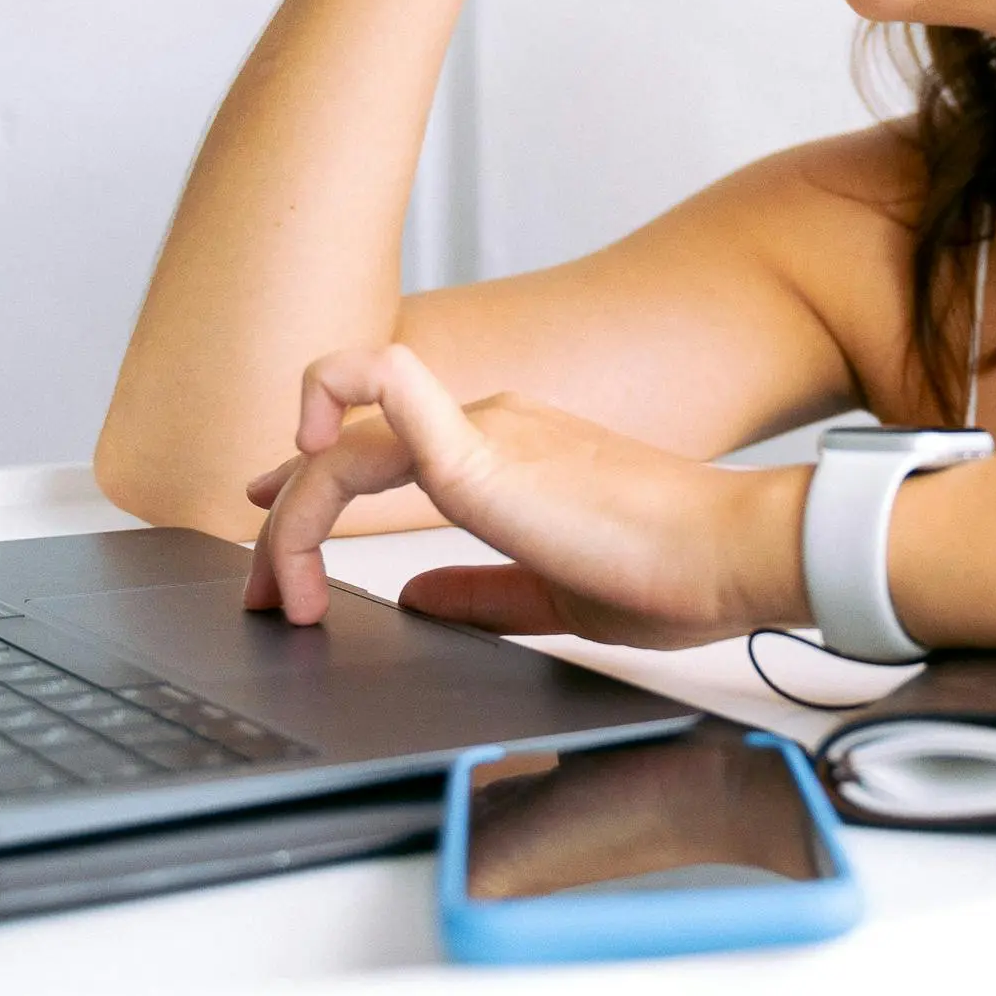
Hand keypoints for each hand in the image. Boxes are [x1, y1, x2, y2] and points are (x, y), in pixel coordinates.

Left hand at [242, 343, 809, 647]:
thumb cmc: (675, 570)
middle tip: (262, 593)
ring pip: (342, 444)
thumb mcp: (554, 593)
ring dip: (290, 517)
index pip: (382, 447)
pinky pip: (385, 395)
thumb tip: (421, 599)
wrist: (734, 552)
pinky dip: (324, 440)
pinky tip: (291, 510)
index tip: (274, 534)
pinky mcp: (485, 452)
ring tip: (279, 591)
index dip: (310, 486)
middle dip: (284, 522)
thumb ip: (483, 592)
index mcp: (509, 451)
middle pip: (345, 451)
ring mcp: (486, 430)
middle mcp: (490, 424)